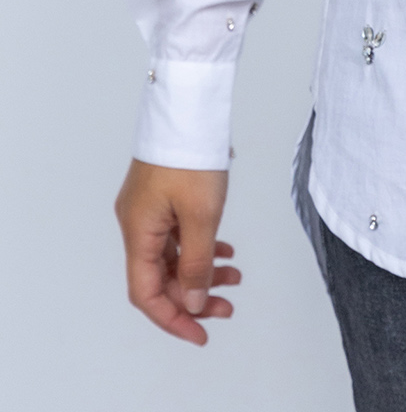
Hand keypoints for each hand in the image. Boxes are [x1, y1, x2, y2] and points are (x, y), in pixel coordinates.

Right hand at [115, 159, 237, 345]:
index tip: (201, 333)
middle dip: (194, 296)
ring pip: (173, 256)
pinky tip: (224, 251)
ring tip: (235, 277)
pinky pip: (178, 235)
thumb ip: (197, 263)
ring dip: (202, 271)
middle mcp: (137, 225)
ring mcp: (149, 210)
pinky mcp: (162, 197)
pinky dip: (200, 247)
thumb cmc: (191, 154)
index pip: (146, 293)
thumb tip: (192, 301)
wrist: (189, 106)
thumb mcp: (202, 215)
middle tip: (227, 307)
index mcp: (138, 232)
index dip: (172, 318)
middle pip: (161, 277)